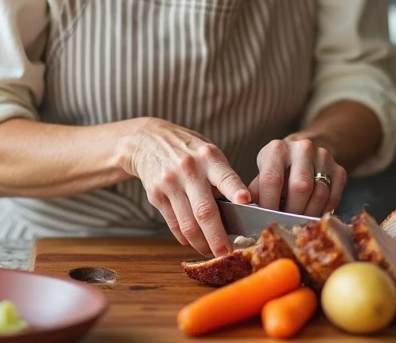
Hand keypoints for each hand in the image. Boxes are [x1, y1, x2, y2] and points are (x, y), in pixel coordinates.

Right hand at [124, 117, 250, 257]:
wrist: (148, 141)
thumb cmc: (189, 150)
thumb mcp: (209, 154)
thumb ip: (223, 177)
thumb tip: (241, 211)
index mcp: (209, 157)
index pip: (225, 176)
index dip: (235, 189)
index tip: (247, 203)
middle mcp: (189, 169)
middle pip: (205, 210)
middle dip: (217, 237)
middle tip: (228, 254)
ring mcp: (170, 183)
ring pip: (188, 223)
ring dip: (201, 243)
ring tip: (211, 252)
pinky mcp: (156, 195)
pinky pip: (173, 224)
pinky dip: (185, 237)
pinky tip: (193, 241)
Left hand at [248, 136, 346, 217]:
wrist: (304, 151)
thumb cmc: (278, 168)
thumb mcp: (263, 173)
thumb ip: (256, 192)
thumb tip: (247, 215)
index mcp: (277, 148)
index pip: (272, 179)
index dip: (269, 204)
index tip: (266, 220)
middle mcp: (303, 148)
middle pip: (300, 187)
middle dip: (291, 212)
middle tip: (284, 225)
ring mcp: (324, 157)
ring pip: (319, 194)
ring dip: (308, 214)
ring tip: (297, 224)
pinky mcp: (340, 170)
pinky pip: (333, 198)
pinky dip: (322, 212)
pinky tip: (312, 216)